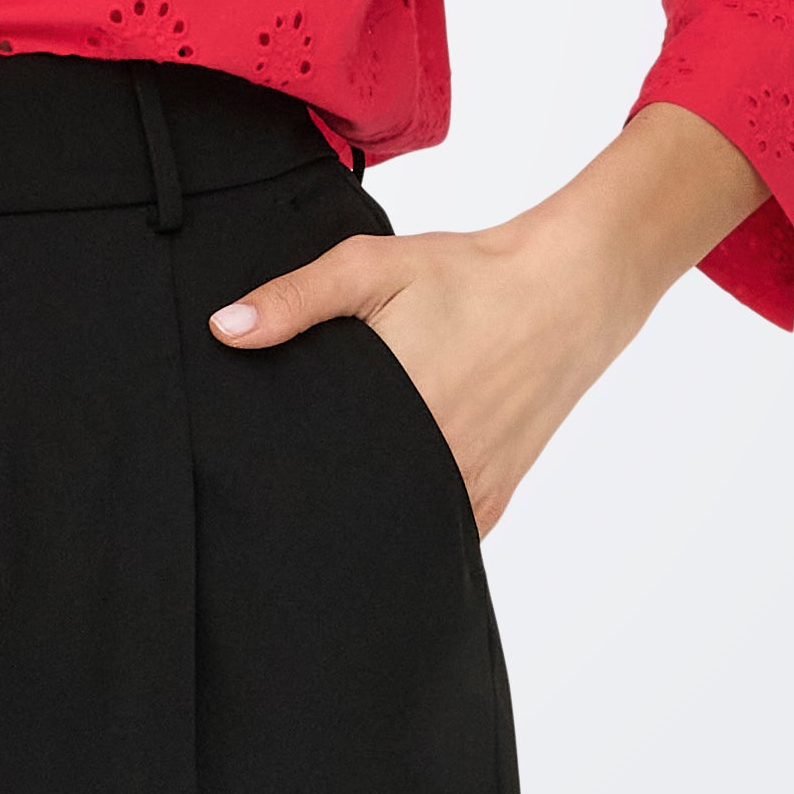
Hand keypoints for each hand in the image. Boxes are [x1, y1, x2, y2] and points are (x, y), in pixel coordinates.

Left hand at [205, 103, 769, 534]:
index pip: (316, 467)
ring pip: (395, 522)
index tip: (248, 469)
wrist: (568, 290)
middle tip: (280, 480)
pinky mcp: (493, 497)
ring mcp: (468, 486)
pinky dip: (407, 515)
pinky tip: (381, 491)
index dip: (279, 472)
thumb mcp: (371, 266)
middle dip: (316, 494)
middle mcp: (436, 459)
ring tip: (328, 488)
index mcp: (399, 407)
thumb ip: (295, 299)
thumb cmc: (469, 276)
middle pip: (352, 501)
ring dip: (363, 508)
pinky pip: (437, 527)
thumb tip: (225, 330)